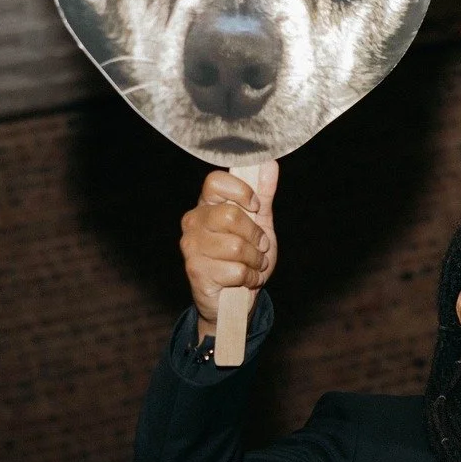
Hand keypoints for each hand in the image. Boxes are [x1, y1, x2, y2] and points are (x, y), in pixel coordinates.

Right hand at [180, 163, 278, 335]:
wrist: (236, 298)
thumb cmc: (245, 257)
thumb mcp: (260, 223)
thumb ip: (263, 194)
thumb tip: (269, 163)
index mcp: (207, 204)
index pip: (215, 181)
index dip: (241, 191)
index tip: (255, 206)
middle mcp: (194, 222)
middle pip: (230, 215)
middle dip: (254, 235)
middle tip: (258, 246)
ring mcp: (191, 246)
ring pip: (236, 246)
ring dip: (255, 260)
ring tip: (252, 264)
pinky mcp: (195, 271)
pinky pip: (236, 270)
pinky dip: (250, 277)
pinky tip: (245, 279)